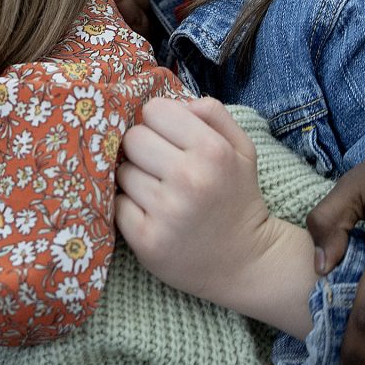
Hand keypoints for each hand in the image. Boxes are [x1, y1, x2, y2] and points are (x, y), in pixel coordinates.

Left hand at [116, 97, 310, 333]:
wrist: (247, 262)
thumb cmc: (238, 197)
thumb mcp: (241, 148)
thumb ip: (212, 113)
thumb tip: (173, 101)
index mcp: (212, 151)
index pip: (154, 110)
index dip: (160, 123)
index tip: (169, 139)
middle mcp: (190, 179)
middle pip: (132, 138)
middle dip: (144, 151)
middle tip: (163, 169)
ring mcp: (166, 212)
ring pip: (122, 172)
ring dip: (136, 181)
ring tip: (162, 196)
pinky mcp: (147, 240)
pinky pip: (116, 204)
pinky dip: (130, 208)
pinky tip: (153, 216)